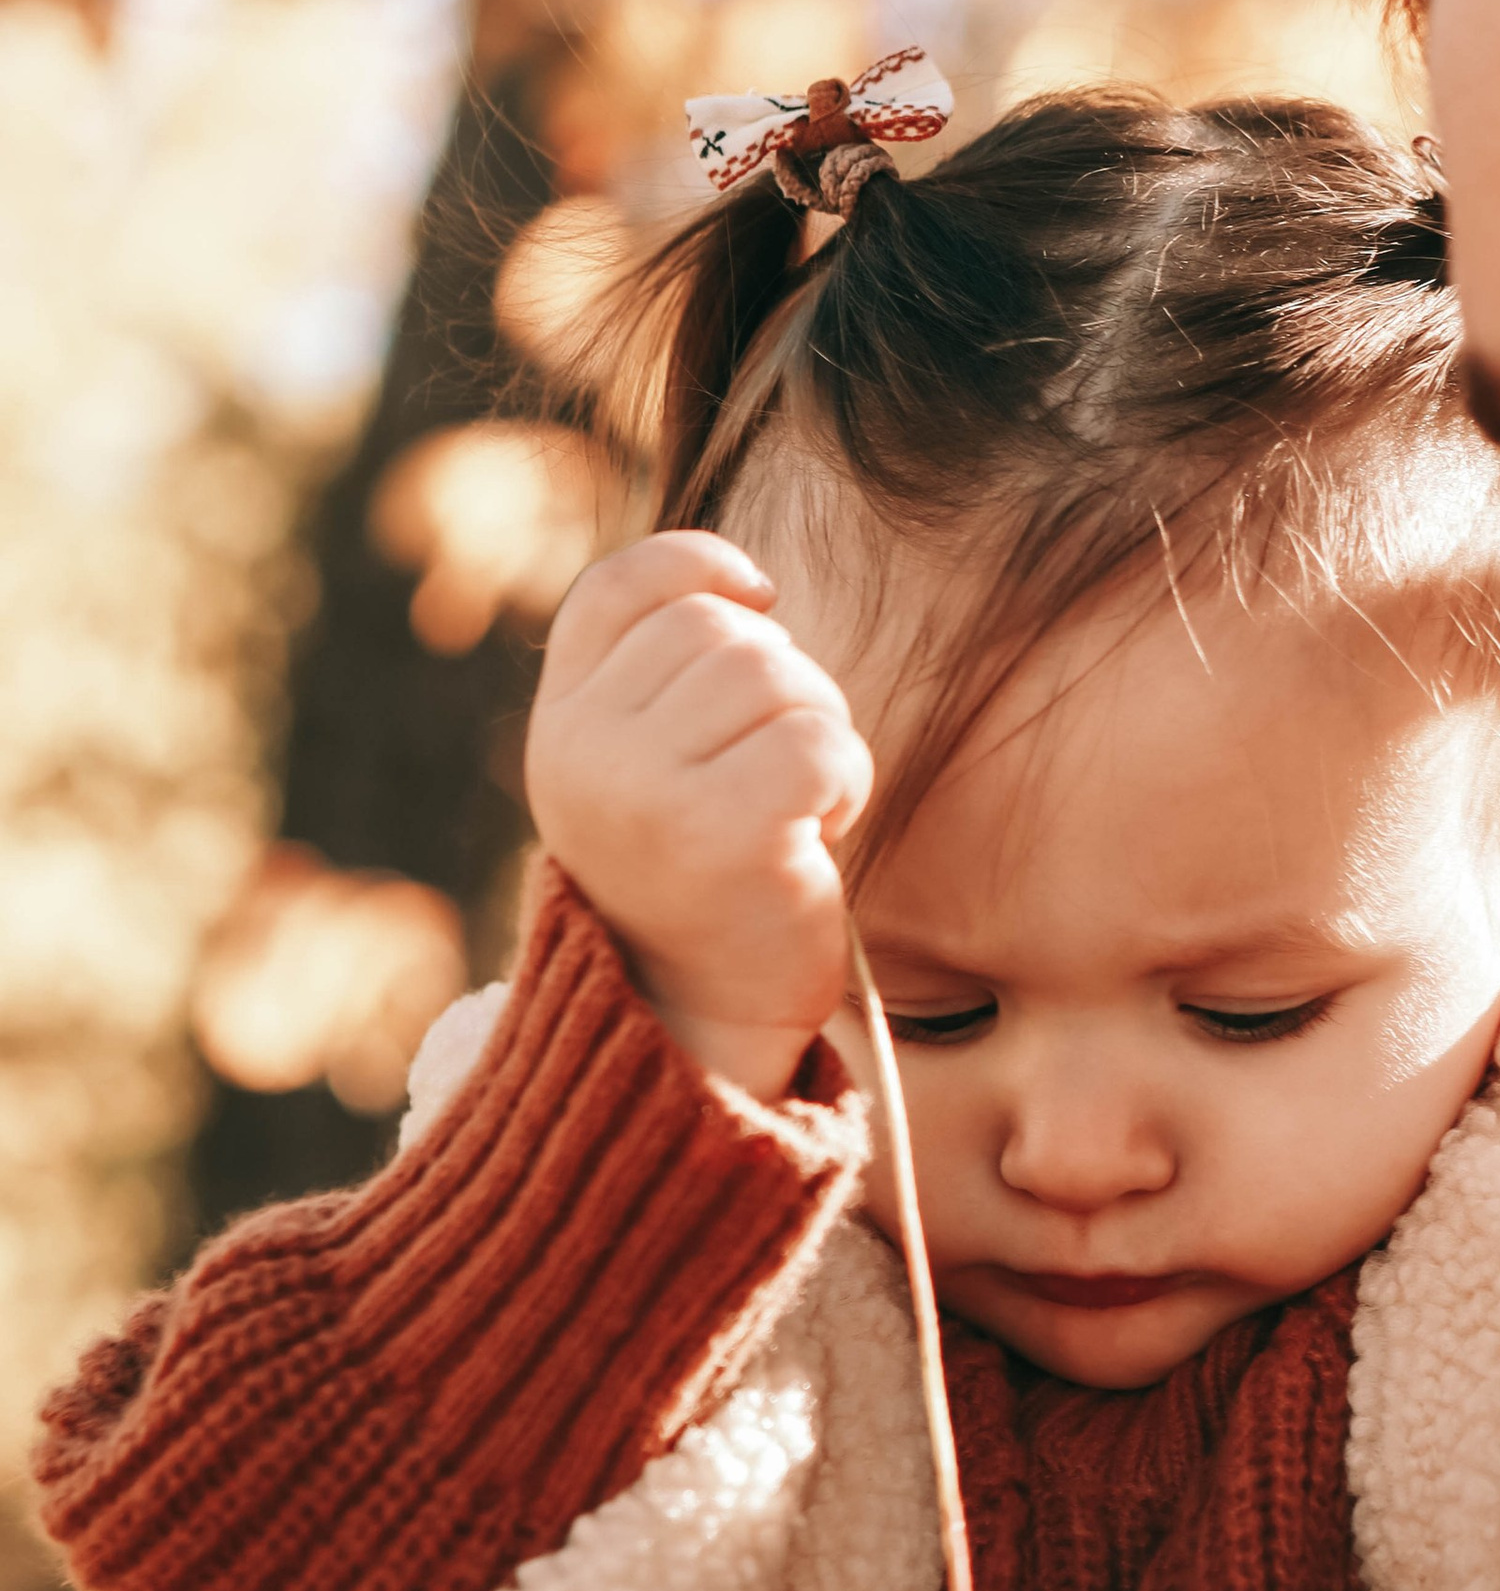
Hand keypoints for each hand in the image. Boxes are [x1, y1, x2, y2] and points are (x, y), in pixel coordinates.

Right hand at [525, 529, 873, 1100]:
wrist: (700, 1022)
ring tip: (799, 804)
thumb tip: (748, 580)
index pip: (622, 587)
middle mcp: (585, 750)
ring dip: (821, 732)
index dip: (703, 568)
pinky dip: (846, 781)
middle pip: (721, 628)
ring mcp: (645, 792)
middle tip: (782, 769)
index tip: (762, 603)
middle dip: (786, 682)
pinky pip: (821, 743)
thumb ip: (666, 677)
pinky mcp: (722, 836)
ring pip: (778, 676)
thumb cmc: (701, 881)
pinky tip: (820, 831)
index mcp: (562, 724)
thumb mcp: (649, 768)